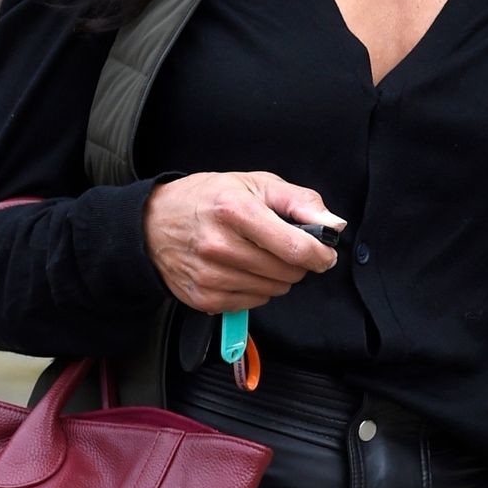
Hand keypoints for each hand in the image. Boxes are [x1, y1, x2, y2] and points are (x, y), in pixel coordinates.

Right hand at [143, 169, 344, 314]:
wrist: (153, 223)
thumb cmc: (208, 199)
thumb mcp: (255, 184)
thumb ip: (300, 201)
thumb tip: (334, 224)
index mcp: (236, 210)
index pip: (296, 247)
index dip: (320, 254)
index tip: (324, 253)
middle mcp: (220, 246)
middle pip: (288, 272)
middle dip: (296, 262)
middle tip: (282, 246)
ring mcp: (210, 276)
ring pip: (274, 290)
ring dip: (276, 276)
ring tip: (256, 254)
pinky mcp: (204, 299)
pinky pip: (253, 303)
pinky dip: (256, 289)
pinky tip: (240, 269)